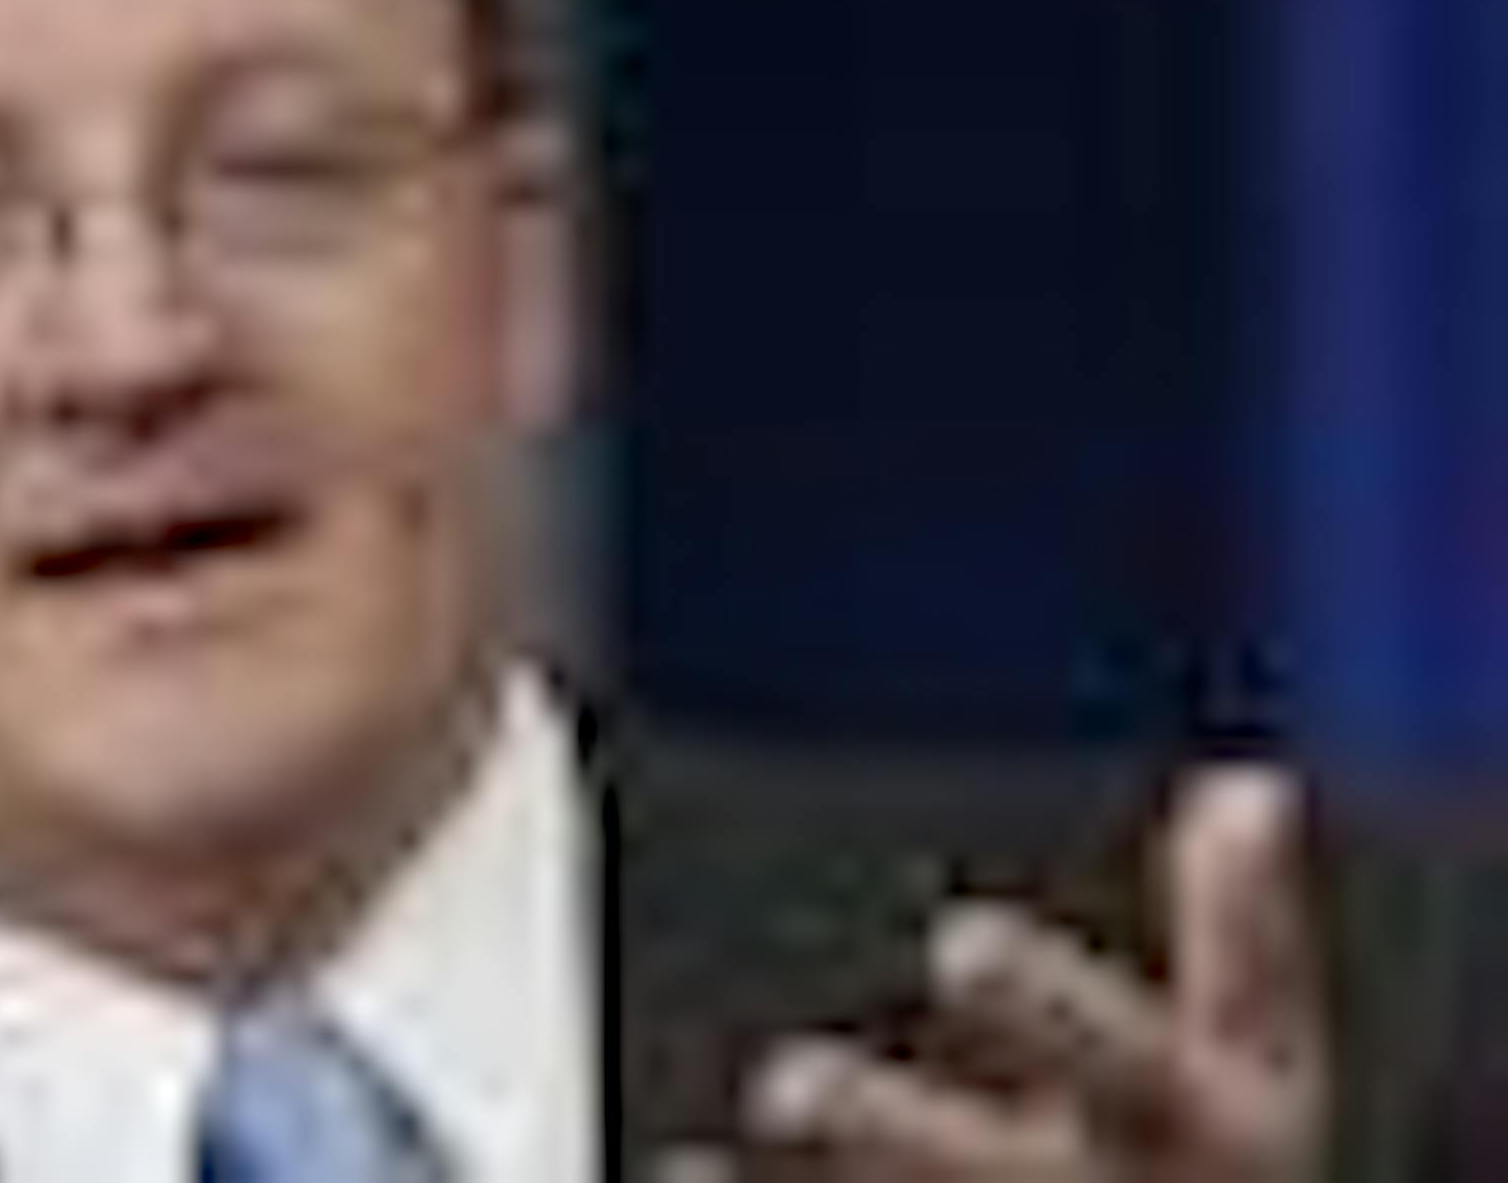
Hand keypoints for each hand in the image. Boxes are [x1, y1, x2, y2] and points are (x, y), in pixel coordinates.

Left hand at [697, 767, 1323, 1181]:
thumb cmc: (1210, 1171)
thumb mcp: (1257, 1069)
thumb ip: (1244, 939)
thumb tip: (1251, 790)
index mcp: (1201, 1131)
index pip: (1139, 1069)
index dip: (1054, 1014)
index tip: (962, 944)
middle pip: (995, 1176)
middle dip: (902, 1135)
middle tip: (793, 1085)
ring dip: (833, 1167)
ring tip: (735, 1126)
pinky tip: (676, 1171)